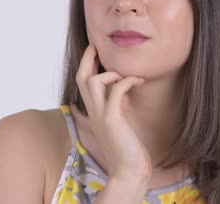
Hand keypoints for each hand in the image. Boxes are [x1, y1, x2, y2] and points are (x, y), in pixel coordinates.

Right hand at [75, 44, 151, 183]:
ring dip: (109, 72)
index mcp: (94, 112)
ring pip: (92, 81)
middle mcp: (93, 112)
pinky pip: (116, 90)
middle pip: (81, 78)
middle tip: (97, 46)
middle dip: (88, 58)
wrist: (129, 172)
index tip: (95, 52)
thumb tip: (123, 92)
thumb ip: (118, 106)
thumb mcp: (120, 122)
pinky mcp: (113, 120)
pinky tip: (139, 81)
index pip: (82, 84)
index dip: (87, 65)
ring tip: (125, 76)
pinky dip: (127, 81)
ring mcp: (101, 116)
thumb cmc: (127, 150)